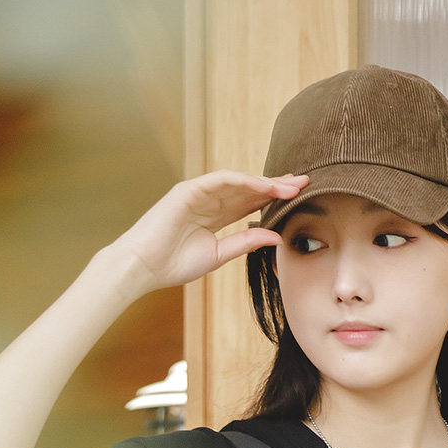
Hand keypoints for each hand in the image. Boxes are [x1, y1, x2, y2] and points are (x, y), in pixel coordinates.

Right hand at [112, 169, 308, 295]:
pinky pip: (221, 180)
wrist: (143, 267)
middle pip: (249, 188)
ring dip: (265, 182)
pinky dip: (244, 181)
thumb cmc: (174, 264)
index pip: (251, 203)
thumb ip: (245, 242)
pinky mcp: (188, 189)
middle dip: (276, 186)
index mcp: (216, 216)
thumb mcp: (218, 255)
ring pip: (239, 181)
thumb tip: (275, 235)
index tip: (299, 199)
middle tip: (304, 183)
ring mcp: (198, 192)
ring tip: (290, 186)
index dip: (274, 200)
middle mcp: (209, 200)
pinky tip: (264, 186)